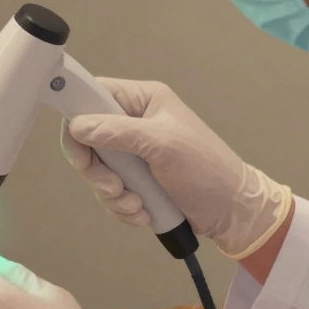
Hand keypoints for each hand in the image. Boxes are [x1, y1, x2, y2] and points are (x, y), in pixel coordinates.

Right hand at [61, 77, 291, 259]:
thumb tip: (77, 126)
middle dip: (96, 171)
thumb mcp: (161, 144)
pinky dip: (122, 207)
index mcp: (142, 100)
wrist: (230, 210)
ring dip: (113, 195)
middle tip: (115, 187)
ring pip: (96, 173)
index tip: (79, 148)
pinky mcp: (135, 180)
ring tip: (138, 204)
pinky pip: (109, 193)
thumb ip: (117, 132)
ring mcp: (133, 153)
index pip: (91, 97)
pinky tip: (144, 212)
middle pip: (86, 141)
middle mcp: (133, 123)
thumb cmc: (206, 169)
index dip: (77, 119)